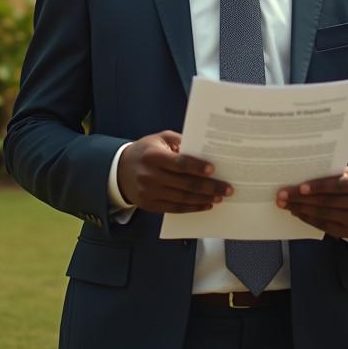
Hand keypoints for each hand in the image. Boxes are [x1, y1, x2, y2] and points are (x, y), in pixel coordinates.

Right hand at [117, 130, 232, 213]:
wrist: (120, 170)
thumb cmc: (146, 151)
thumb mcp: (160, 139)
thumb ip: (181, 142)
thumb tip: (204, 150)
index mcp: (153, 156)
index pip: (179, 163)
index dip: (197, 167)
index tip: (213, 170)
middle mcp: (150, 176)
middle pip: (185, 184)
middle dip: (209, 187)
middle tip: (227, 188)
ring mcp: (149, 193)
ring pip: (182, 199)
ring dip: (204, 199)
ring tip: (219, 197)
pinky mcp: (150, 205)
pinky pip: (175, 209)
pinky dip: (192, 208)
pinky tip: (205, 204)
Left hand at [276, 166, 347, 238]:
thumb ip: (332, 172)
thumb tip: (302, 172)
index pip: (338, 185)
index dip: (319, 186)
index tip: (300, 187)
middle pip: (328, 201)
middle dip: (302, 198)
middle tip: (282, 195)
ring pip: (324, 214)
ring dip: (301, 209)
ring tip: (285, 204)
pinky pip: (324, 226)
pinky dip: (308, 218)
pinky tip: (296, 212)